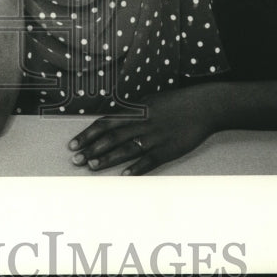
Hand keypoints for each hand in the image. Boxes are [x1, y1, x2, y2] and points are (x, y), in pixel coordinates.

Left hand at [67, 86, 218, 175]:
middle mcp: (142, 123)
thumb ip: (131, 112)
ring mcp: (155, 137)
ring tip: (92, 165)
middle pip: (112, 137)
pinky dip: (136, 168)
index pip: (105, 122)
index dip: (88, 134)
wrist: (203, 106)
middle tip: (75, 159)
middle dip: (91, 148)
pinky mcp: (168, 149)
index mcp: (135, 110)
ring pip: (126, 149)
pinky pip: (149, 160)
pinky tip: (124, 175)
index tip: (73, 143)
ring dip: (108, 158)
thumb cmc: (175, 102)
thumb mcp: (149, 101)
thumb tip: (113, 120)